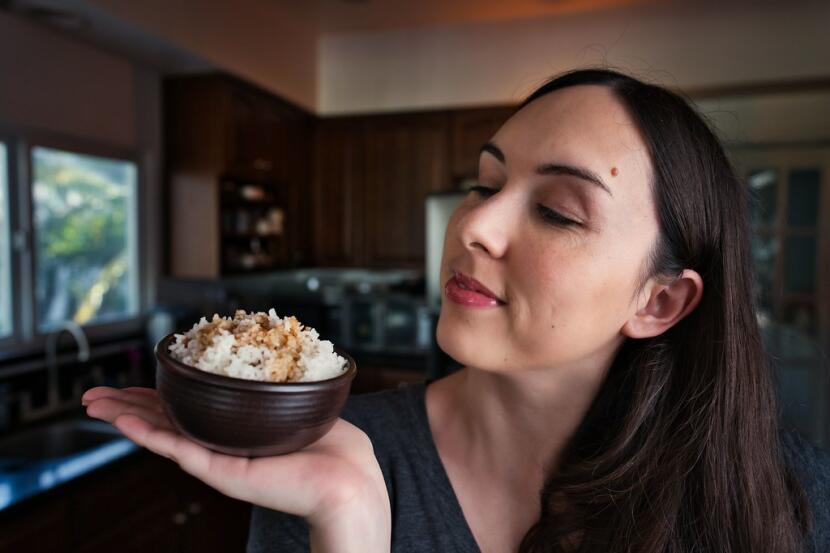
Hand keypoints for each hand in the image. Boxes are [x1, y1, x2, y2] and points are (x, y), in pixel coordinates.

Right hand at [82, 386, 390, 550]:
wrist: (346, 479)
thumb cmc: (330, 444)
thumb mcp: (296, 401)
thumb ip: (274, 384)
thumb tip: (275, 347)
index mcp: (232, 429)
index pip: (186, 408)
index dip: (155, 394)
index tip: (129, 380)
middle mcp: (220, 444)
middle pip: (163, 420)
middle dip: (126, 405)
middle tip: (92, 395)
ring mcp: (218, 459)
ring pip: (161, 435)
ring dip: (125, 418)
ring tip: (94, 405)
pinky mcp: (223, 472)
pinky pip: (179, 450)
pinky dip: (149, 435)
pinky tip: (125, 421)